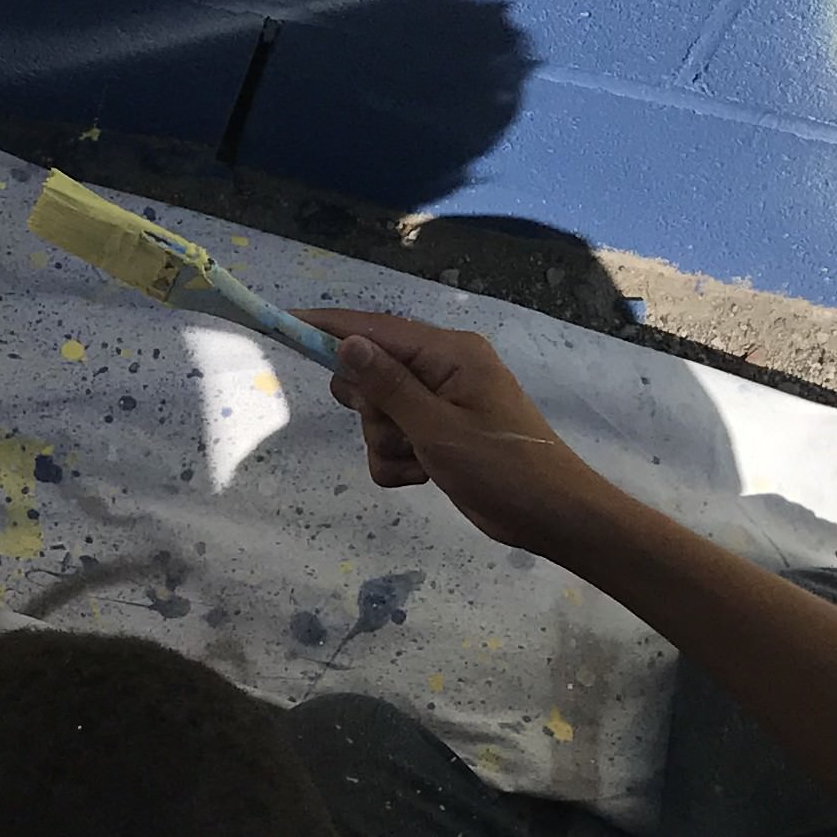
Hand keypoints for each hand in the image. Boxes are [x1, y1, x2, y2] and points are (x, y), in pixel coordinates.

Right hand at [301, 310, 614, 565]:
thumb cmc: (503, 467)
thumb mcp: (439, 427)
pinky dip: (398, 461)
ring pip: (376, 415)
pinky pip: (390, 442)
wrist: (552, 516)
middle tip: (399, 430)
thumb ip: (389, 385)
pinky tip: (426, 475)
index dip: (328, 326)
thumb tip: (348, 342)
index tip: (284, 320)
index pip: (375, 329)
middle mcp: (441, 370)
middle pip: (370, 374)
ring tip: (424, 462)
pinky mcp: (436, 436)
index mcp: (449, 353)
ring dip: (387, 443)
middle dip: (371, 409)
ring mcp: (439, 404)